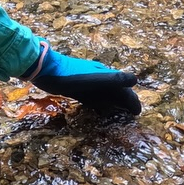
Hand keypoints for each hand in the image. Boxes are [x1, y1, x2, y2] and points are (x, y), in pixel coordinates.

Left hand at [24, 43, 140, 116]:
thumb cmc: (69, 76)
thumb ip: (113, 79)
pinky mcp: (78, 88)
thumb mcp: (93, 78)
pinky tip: (98, 109)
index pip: (124, 89)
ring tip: (120, 113)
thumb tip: (135, 80)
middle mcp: (99, 78)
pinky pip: (93, 97)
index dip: (132, 100)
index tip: (137, 112)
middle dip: (126, 102)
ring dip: (114, 103)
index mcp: (105, 75)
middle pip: (116, 91)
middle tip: (132, 114)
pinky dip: (100, 103)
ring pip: (105, 94)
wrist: (45, 70)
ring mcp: (88, 83)